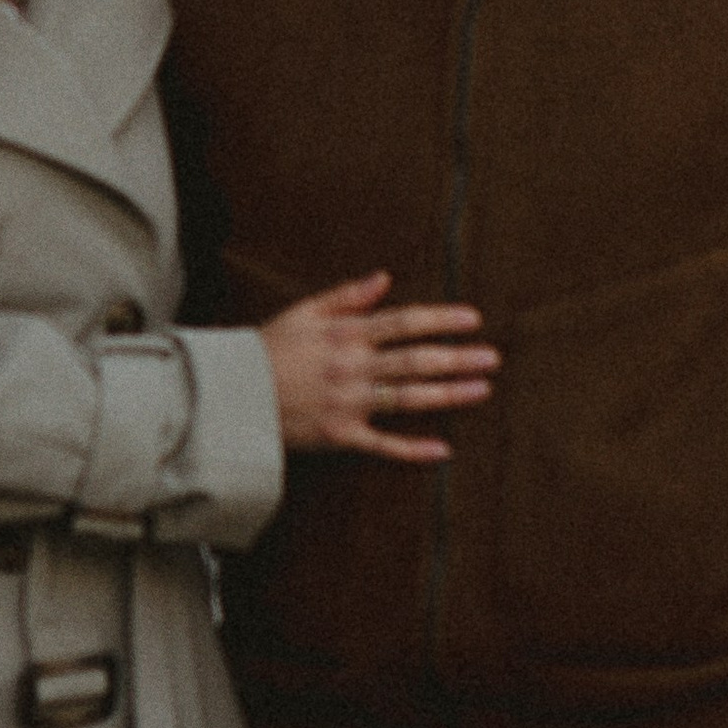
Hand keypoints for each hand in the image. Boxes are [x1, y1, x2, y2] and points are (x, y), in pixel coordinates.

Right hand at [262, 273, 496, 463]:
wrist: (234, 395)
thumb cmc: (268, 349)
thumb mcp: (303, 311)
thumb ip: (346, 295)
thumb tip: (384, 278)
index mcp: (346, 334)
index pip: (404, 322)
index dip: (441, 320)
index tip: (473, 319)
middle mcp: (353, 367)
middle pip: (415, 360)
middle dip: (457, 357)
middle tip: (493, 357)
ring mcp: (349, 402)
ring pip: (408, 398)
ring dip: (448, 394)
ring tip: (482, 389)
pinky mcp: (340, 434)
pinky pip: (382, 444)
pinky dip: (412, 449)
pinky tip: (443, 449)